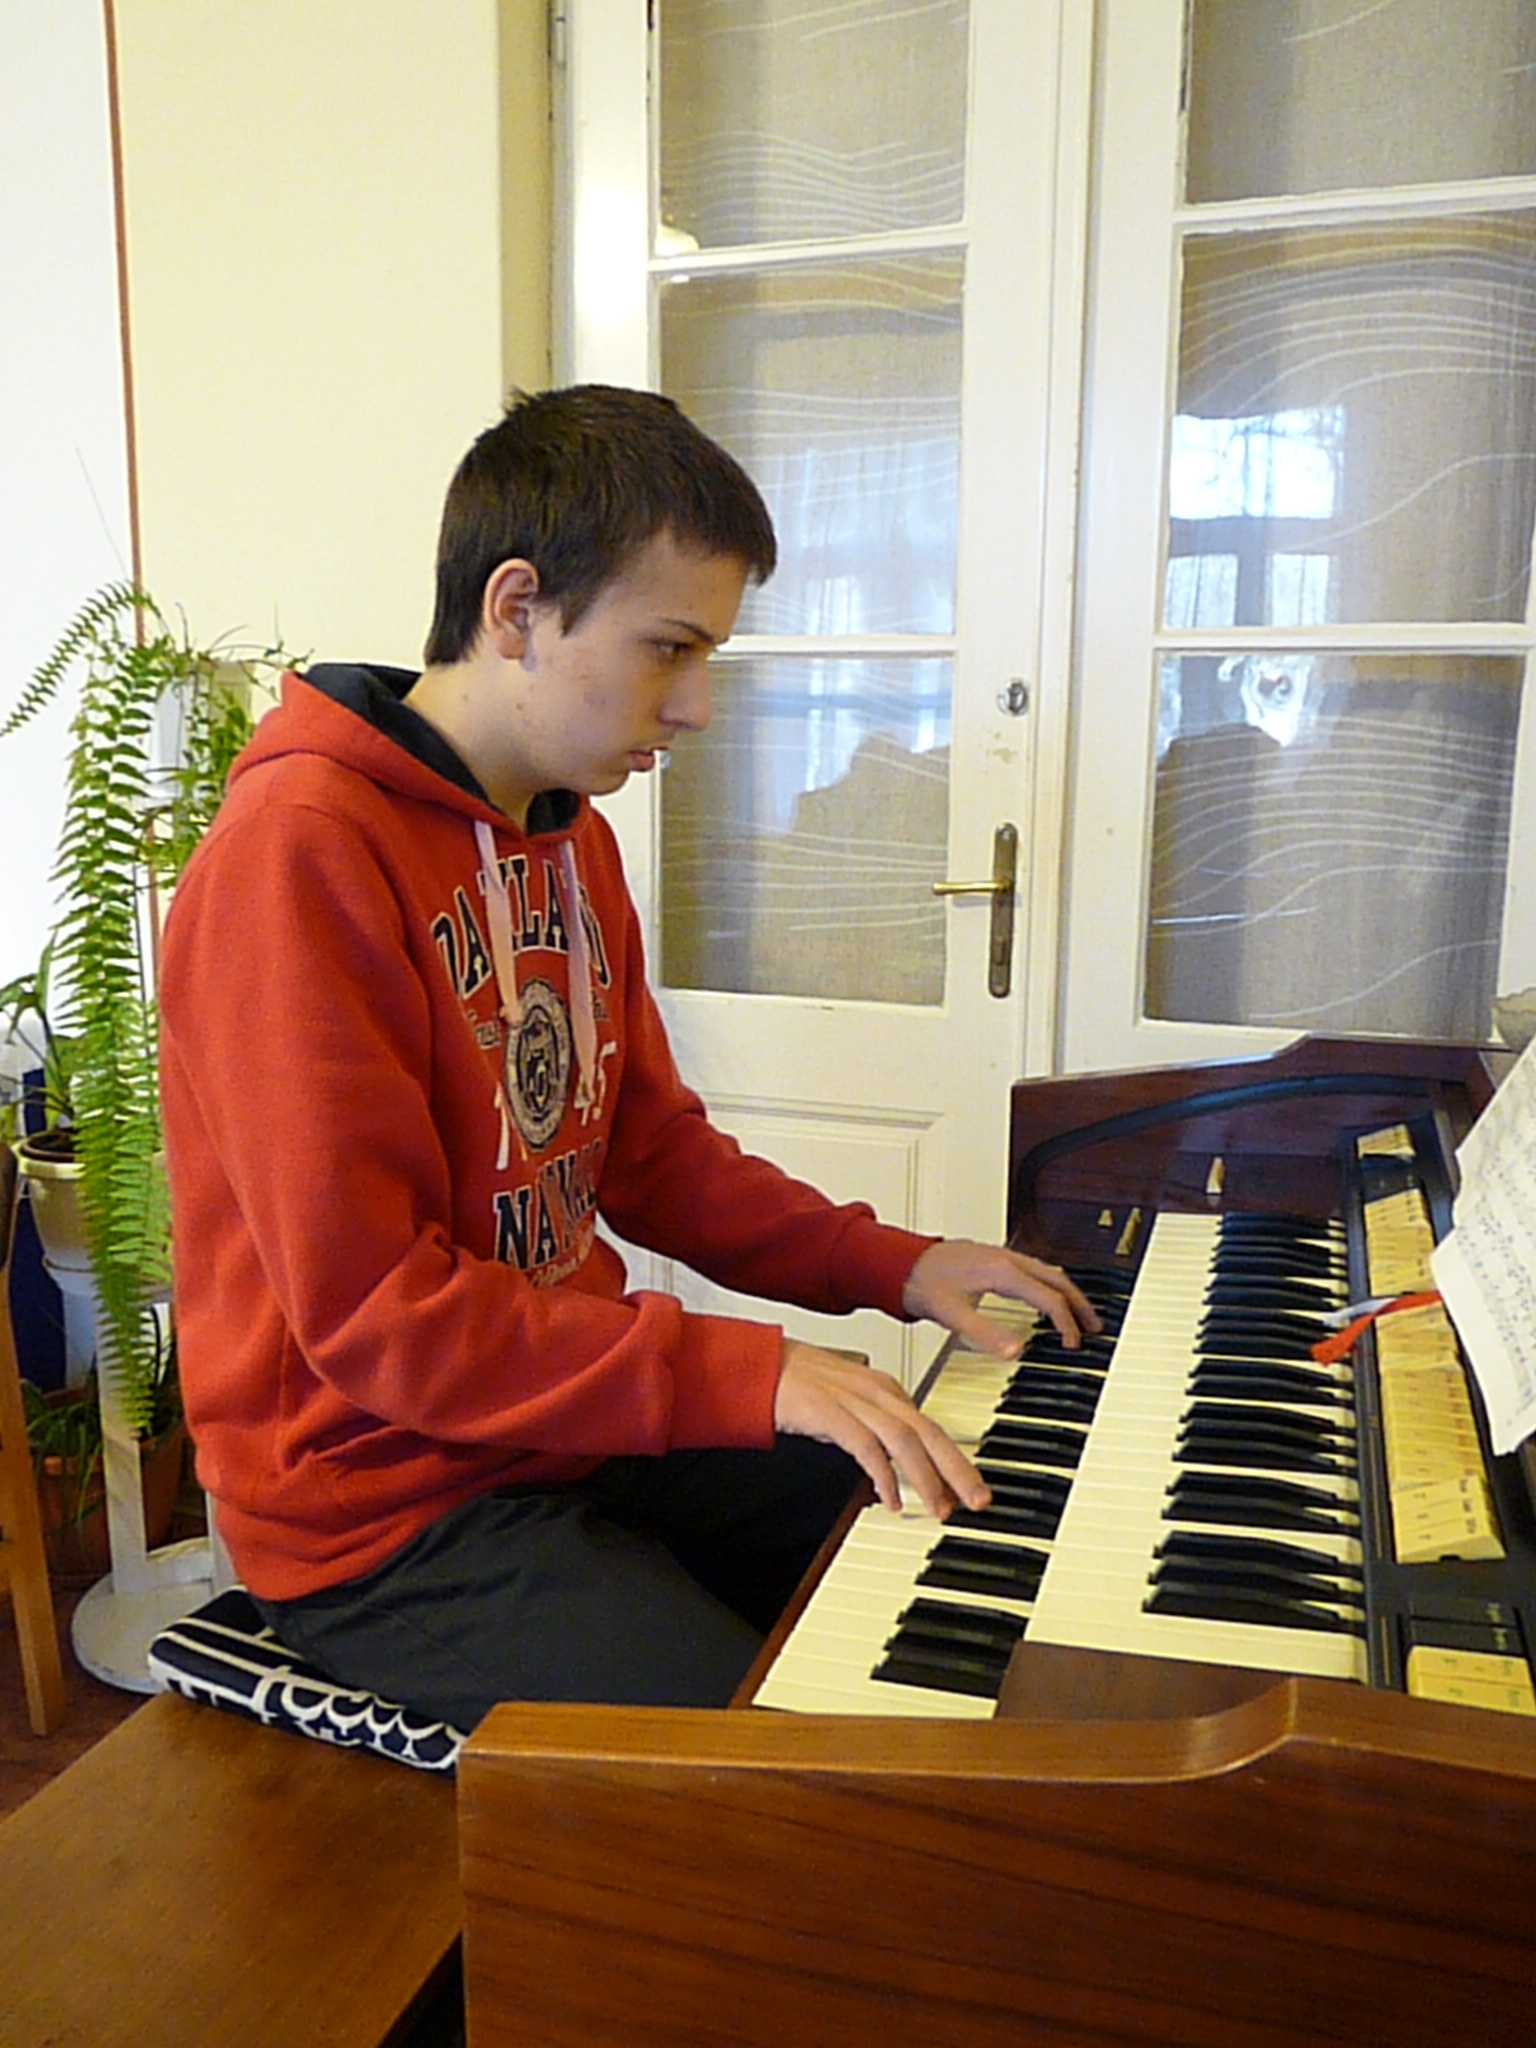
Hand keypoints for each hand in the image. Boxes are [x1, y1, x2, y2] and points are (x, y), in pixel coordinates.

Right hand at [772, 1340, 989, 1519]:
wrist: (755, 1366)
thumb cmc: (795, 1384)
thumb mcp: (844, 1405)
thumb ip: (870, 1427)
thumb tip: (888, 1462)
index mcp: (883, 1388)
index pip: (930, 1426)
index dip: (953, 1460)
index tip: (967, 1489)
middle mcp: (876, 1391)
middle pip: (929, 1432)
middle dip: (958, 1469)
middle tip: (978, 1500)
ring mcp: (853, 1400)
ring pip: (905, 1440)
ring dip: (927, 1478)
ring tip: (940, 1508)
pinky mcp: (830, 1412)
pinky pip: (867, 1447)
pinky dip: (883, 1476)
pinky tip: (891, 1500)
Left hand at [901, 1240, 1101, 1359]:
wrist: (902, 1263)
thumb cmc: (923, 1283)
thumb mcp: (952, 1314)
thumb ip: (985, 1333)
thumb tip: (1016, 1352)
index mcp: (1003, 1272)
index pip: (1049, 1297)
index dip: (1066, 1322)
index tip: (1073, 1344)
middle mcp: (1007, 1260)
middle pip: (1057, 1280)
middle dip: (1079, 1305)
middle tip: (1094, 1328)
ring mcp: (1002, 1258)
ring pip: (1048, 1272)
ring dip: (1068, 1294)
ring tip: (1079, 1316)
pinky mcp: (995, 1260)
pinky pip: (1035, 1271)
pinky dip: (1051, 1286)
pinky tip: (1047, 1300)